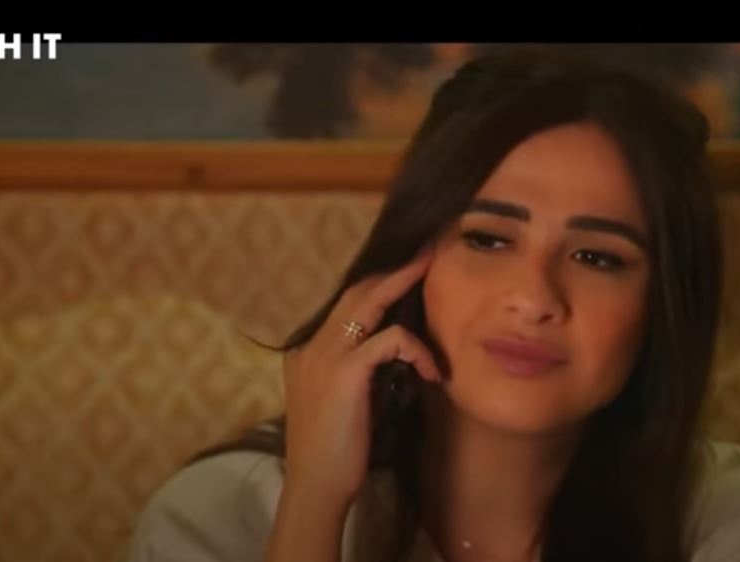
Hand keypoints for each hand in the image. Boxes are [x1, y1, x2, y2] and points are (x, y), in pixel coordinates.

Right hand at [280, 246, 442, 508]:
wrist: (315, 486)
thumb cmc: (334, 453)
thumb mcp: (342, 404)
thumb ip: (357, 376)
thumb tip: (392, 359)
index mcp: (307, 353)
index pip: (344, 304)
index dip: (376, 285)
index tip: (404, 272)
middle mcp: (312, 346)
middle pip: (355, 291)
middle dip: (393, 271)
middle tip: (425, 254)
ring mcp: (326, 356)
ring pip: (369, 301)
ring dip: (404, 286)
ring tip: (432, 274)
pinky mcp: (347, 372)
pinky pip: (392, 341)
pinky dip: (417, 349)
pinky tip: (430, 372)